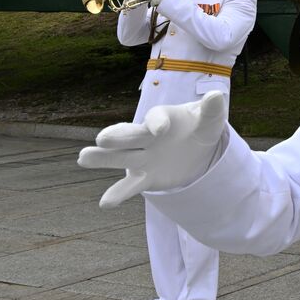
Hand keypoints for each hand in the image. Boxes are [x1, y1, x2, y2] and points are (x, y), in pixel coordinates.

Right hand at [77, 92, 227, 208]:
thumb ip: (212, 110)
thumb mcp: (211, 120)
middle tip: (102, 139)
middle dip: (119, 136)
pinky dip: (119, 194)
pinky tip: (106, 203)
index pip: (157, 118)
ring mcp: (142, 157)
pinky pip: (130, 186)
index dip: (157, 123)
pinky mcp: (145, 177)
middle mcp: (146, 136)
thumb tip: (216, 96)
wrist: (196, 149)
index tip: (159, 130)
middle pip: (130, 135)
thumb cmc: (200, 128)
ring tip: (83, 158)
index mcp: (162, 117)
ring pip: (120, 157)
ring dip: (103, 159)